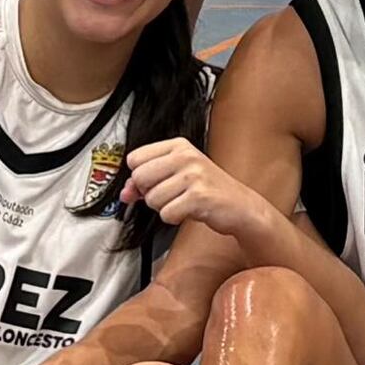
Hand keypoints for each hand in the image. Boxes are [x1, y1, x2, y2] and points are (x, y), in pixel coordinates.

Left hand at [121, 138, 292, 270]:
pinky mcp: (199, 196)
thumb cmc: (207, 190)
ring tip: (184, 202)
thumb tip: (124, 193)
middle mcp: (186, 156)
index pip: (135, 158)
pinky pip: (166, 214)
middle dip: (150, 194)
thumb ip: (146, 182)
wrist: (240, 206)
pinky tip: (189, 212)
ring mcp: (194, 175)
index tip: (154, 184)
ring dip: (164, 208)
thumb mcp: (176, 178)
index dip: (139, 177)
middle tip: (172, 195)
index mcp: (179, 145)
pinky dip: (174, 218)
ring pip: (152, 199)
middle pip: (139, 177)